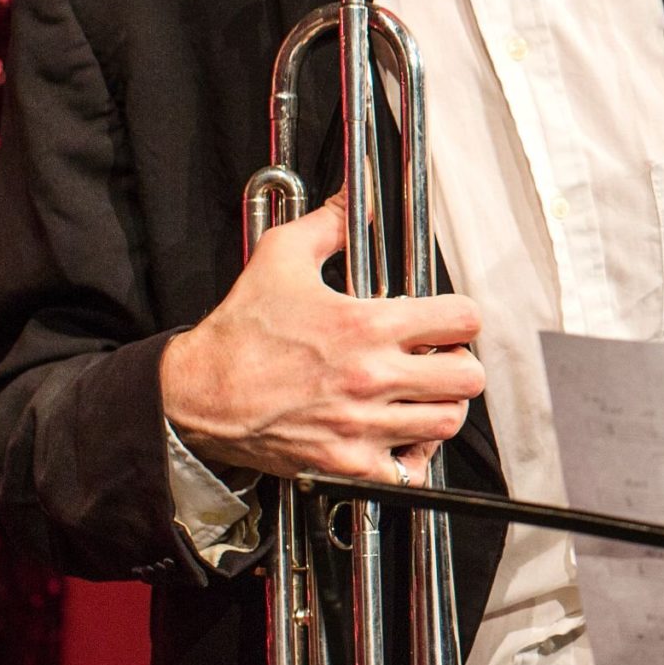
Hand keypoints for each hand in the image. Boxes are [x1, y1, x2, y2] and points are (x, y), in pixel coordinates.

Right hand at [160, 195, 484, 480]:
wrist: (196, 395)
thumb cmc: (238, 331)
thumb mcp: (280, 257)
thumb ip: (327, 223)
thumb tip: (354, 195)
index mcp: (367, 326)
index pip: (463, 319)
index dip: (460, 317)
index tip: (445, 321)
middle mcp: (372, 378)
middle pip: (467, 377)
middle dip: (458, 364)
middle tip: (436, 360)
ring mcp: (363, 426)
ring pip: (448, 422)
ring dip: (441, 406)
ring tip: (420, 394)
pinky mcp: (348, 464)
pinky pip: (414, 469)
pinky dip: (416, 455)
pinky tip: (400, 433)